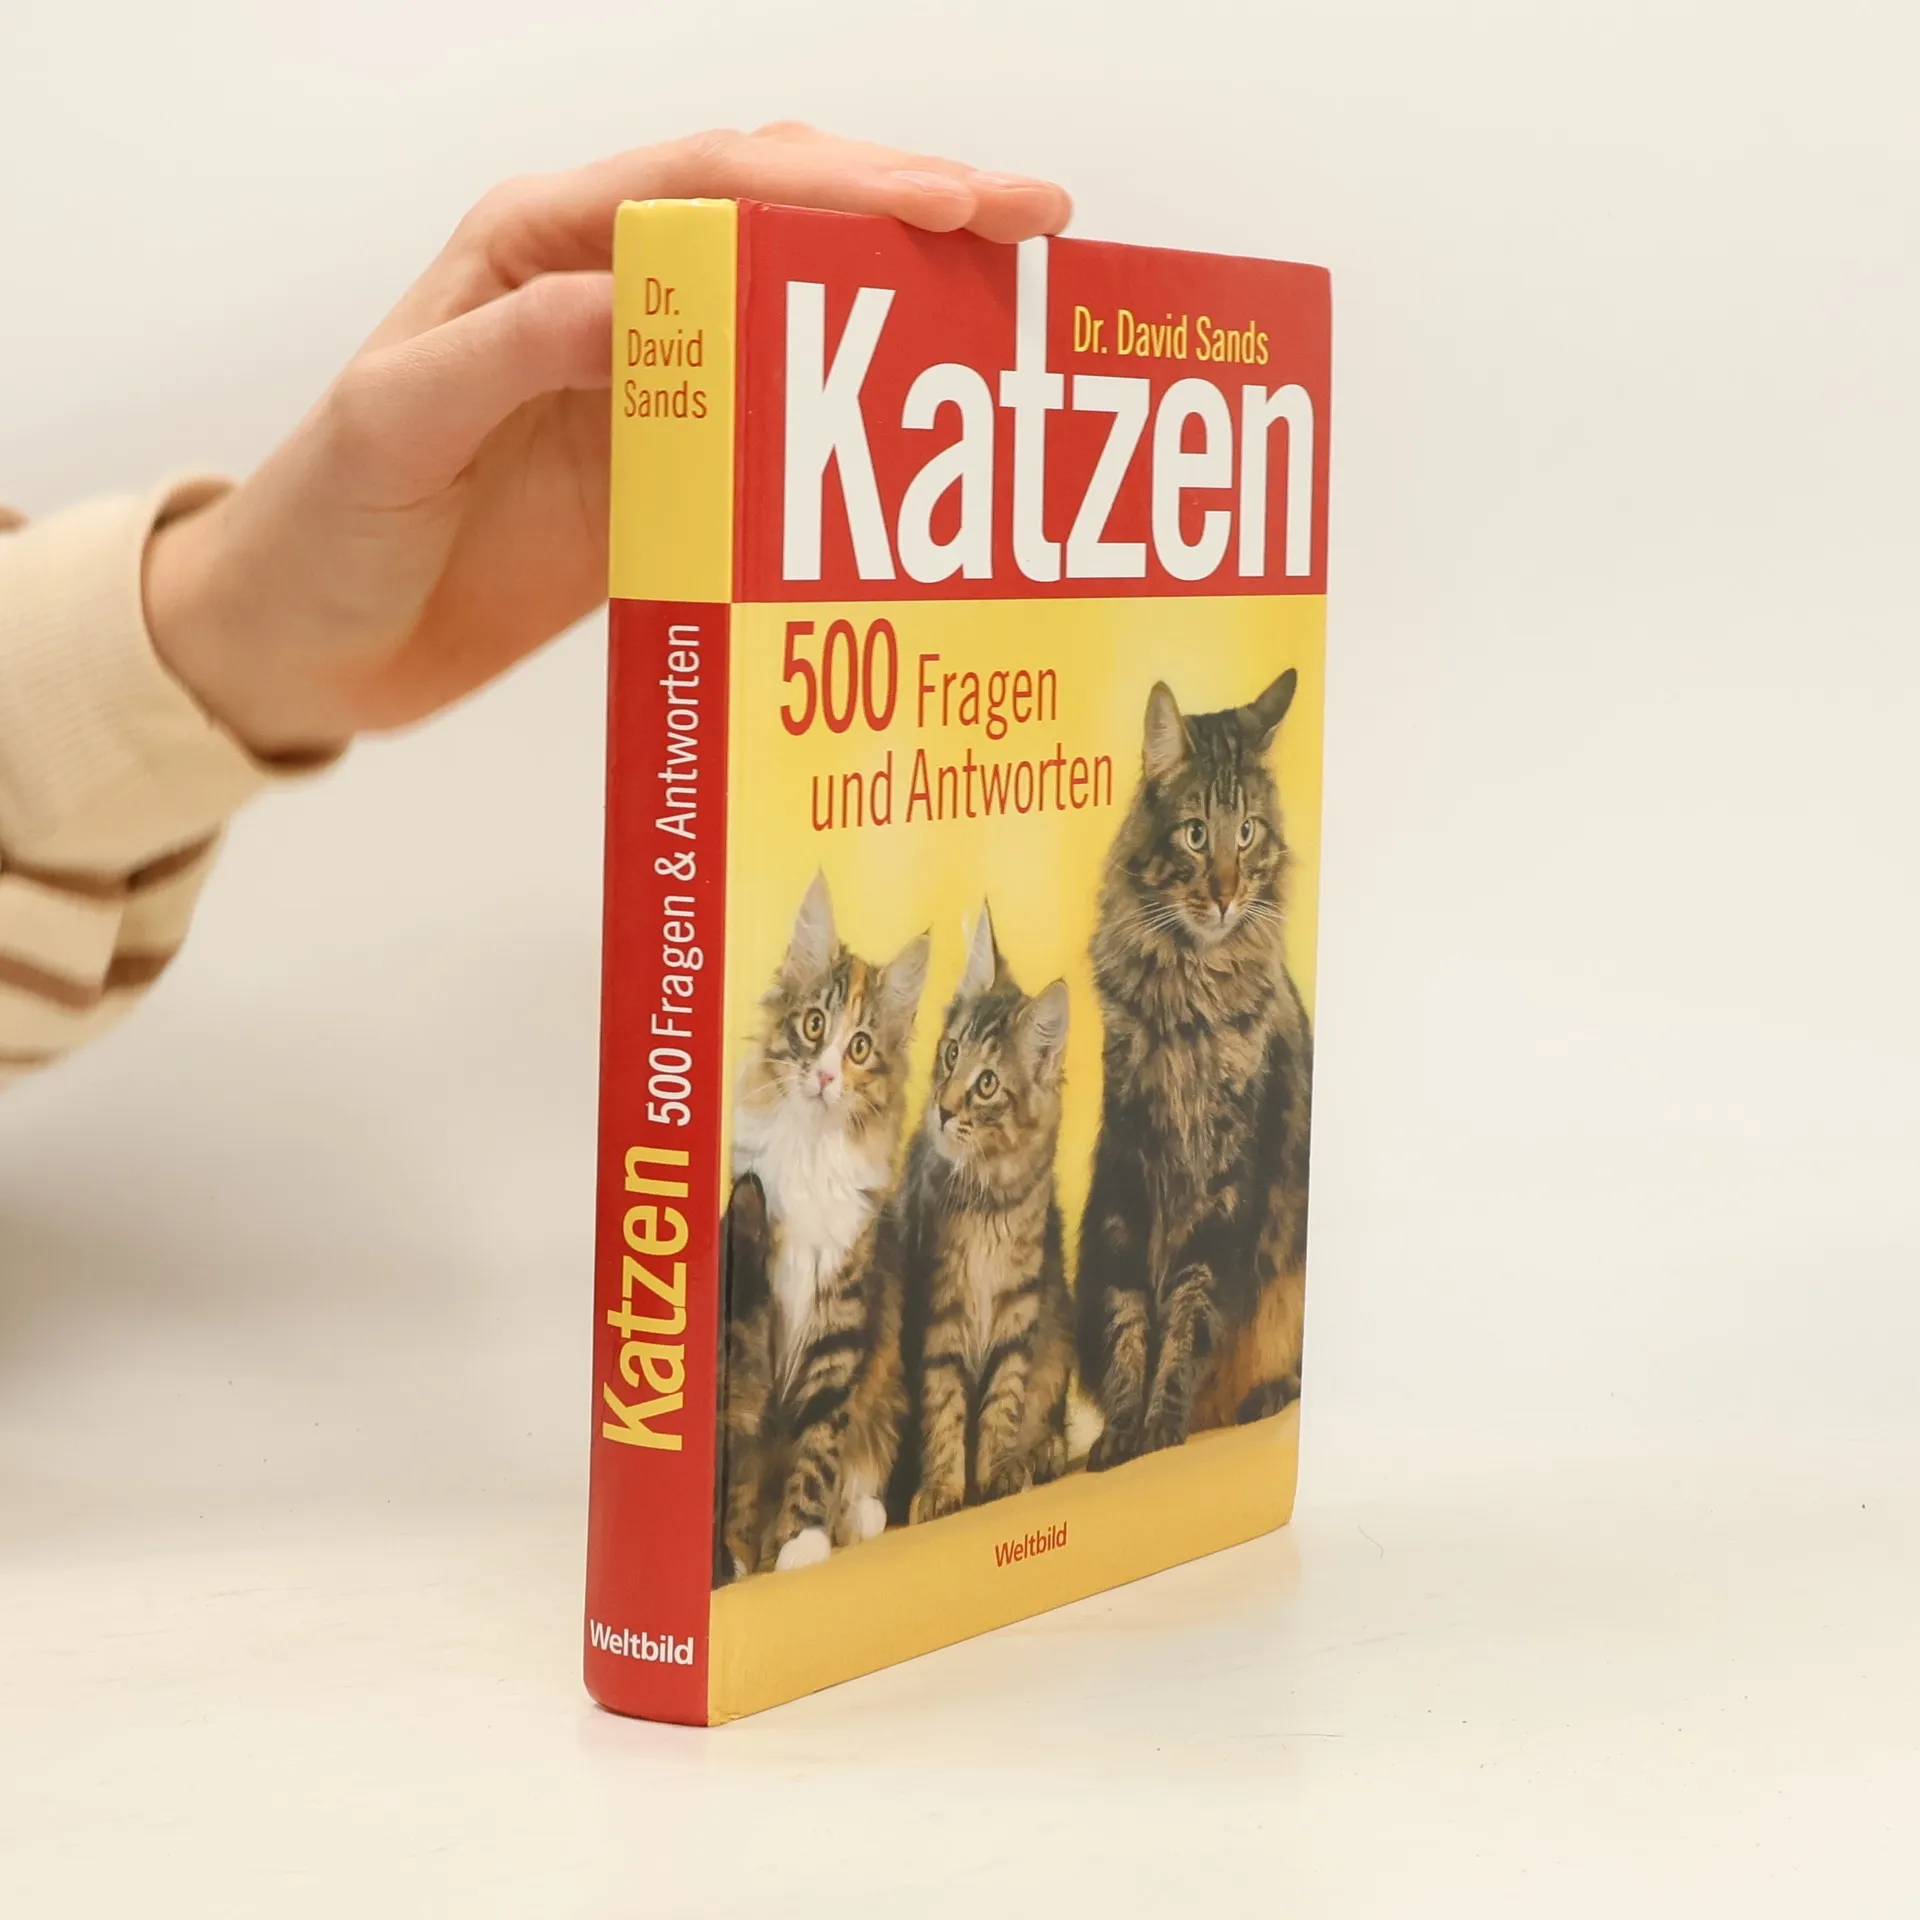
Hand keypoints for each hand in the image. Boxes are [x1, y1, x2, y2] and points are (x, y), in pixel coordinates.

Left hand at [143, 125, 1071, 755]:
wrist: (308, 646)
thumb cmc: (327, 524)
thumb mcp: (396, 423)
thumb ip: (513, 350)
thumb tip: (638, 297)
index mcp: (539, 250)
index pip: (712, 185)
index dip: (840, 184)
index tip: (957, 200)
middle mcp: (608, 302)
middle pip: (781, 227)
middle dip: (910, 217)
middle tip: (1030, 232)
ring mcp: (647, 395)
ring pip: (799, 323)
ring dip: (901, 318)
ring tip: (1007, 323)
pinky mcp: (666, 484)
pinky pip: (779, 439)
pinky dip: (856, 435)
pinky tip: (925, 448)